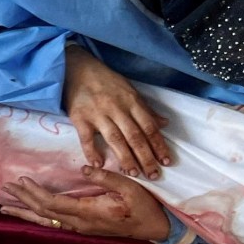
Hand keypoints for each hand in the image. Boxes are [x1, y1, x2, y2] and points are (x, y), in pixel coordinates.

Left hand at [0, 167, 171, 241]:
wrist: (155, 228)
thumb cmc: (144, 206)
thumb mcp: (130, 187)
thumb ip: (106, 177)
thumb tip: (84, 168)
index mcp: (89, 212)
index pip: (53, 203)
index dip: (35, 192)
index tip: (22, 180)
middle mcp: (80, 223)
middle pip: (44, 212)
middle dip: (23, 200)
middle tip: (6, 187)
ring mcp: (80, 227)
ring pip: (46, 221)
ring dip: (26, 212)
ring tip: (5, 207)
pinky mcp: (83, 227)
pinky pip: (55, 223)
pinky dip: (38, 217)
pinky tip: (29, 214)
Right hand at [63, 44, 170, 178]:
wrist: (76, 68)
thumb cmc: (105, 81)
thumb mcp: (129, 90)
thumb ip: (145, 109)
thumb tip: (164, 123)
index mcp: (132, 101)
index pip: (149, 127)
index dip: (158, 145)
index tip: (166, 161)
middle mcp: (117, 108)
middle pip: (135, 136)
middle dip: (146, 157)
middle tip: (153, 175)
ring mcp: (98, 114)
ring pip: (115, 139)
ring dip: (125, 158)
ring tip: (133, 174)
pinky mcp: (79, 117)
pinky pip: (86, 138)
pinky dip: (92, 152)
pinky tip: (99, 165)